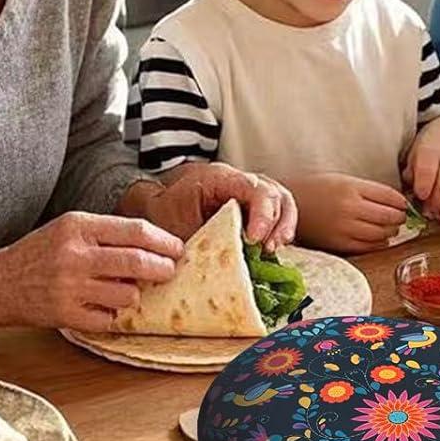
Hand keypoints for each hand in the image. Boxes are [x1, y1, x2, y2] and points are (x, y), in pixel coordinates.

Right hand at [0, 211, 182, 330]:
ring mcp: (70, 287)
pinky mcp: (66, 315)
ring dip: (135, 294)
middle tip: (169, 271)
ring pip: (128, 295)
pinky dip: (113, 315)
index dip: (164, 241)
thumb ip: (106, 233)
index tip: (177, 248)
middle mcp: (75, 255)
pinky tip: (103, 306)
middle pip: (137, 262)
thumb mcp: (68, 228)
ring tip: (125, 290)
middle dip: (162, 269)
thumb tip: (153, 244)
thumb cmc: (38, 254)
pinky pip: (109, 319)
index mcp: (78, 227)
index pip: (135, 231)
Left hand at [124, 162, 296, 250]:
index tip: (254, 239)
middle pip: (274, 193)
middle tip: (267, 249)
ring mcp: (248, 193)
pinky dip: (279, 231)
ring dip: (283, 227)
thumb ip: (201, 240)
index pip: (253, 188)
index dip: (262, 213)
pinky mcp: (253, 209)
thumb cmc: (164, 213)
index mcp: (219, 178)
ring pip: (281, 201)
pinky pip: (277, 214)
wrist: (156, 206)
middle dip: (275, 223)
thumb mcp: (175, 225)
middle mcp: (238, 181)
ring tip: (272, 250)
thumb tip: (224, 262)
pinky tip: (271, 250)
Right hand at [289, 173, 407, 253]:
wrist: (285, 206)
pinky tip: (378, 239)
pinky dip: (378, 244)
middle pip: (389, 216)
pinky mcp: (338, 244)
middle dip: (399, 217)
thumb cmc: (314, 190)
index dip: (402, 202)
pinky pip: (368, 247)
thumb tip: (395, 202)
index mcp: (351, 187)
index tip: (404, 204)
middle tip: (399, 217)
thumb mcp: (341, 180)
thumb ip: (366, 190)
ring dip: (391, 231)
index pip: (390, 197)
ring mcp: (344, 227)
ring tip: (390, 228)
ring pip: (381, 234)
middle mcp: (349, 207)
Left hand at [402, 113, 439, 218]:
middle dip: (434, 204)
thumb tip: (409, 194)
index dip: (423, 187)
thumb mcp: (416, 150)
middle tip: (426, 213)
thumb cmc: (433, 141)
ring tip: (437, 214)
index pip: (427, 171)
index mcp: (431, 150)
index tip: (419, 197)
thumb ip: (411, 171)